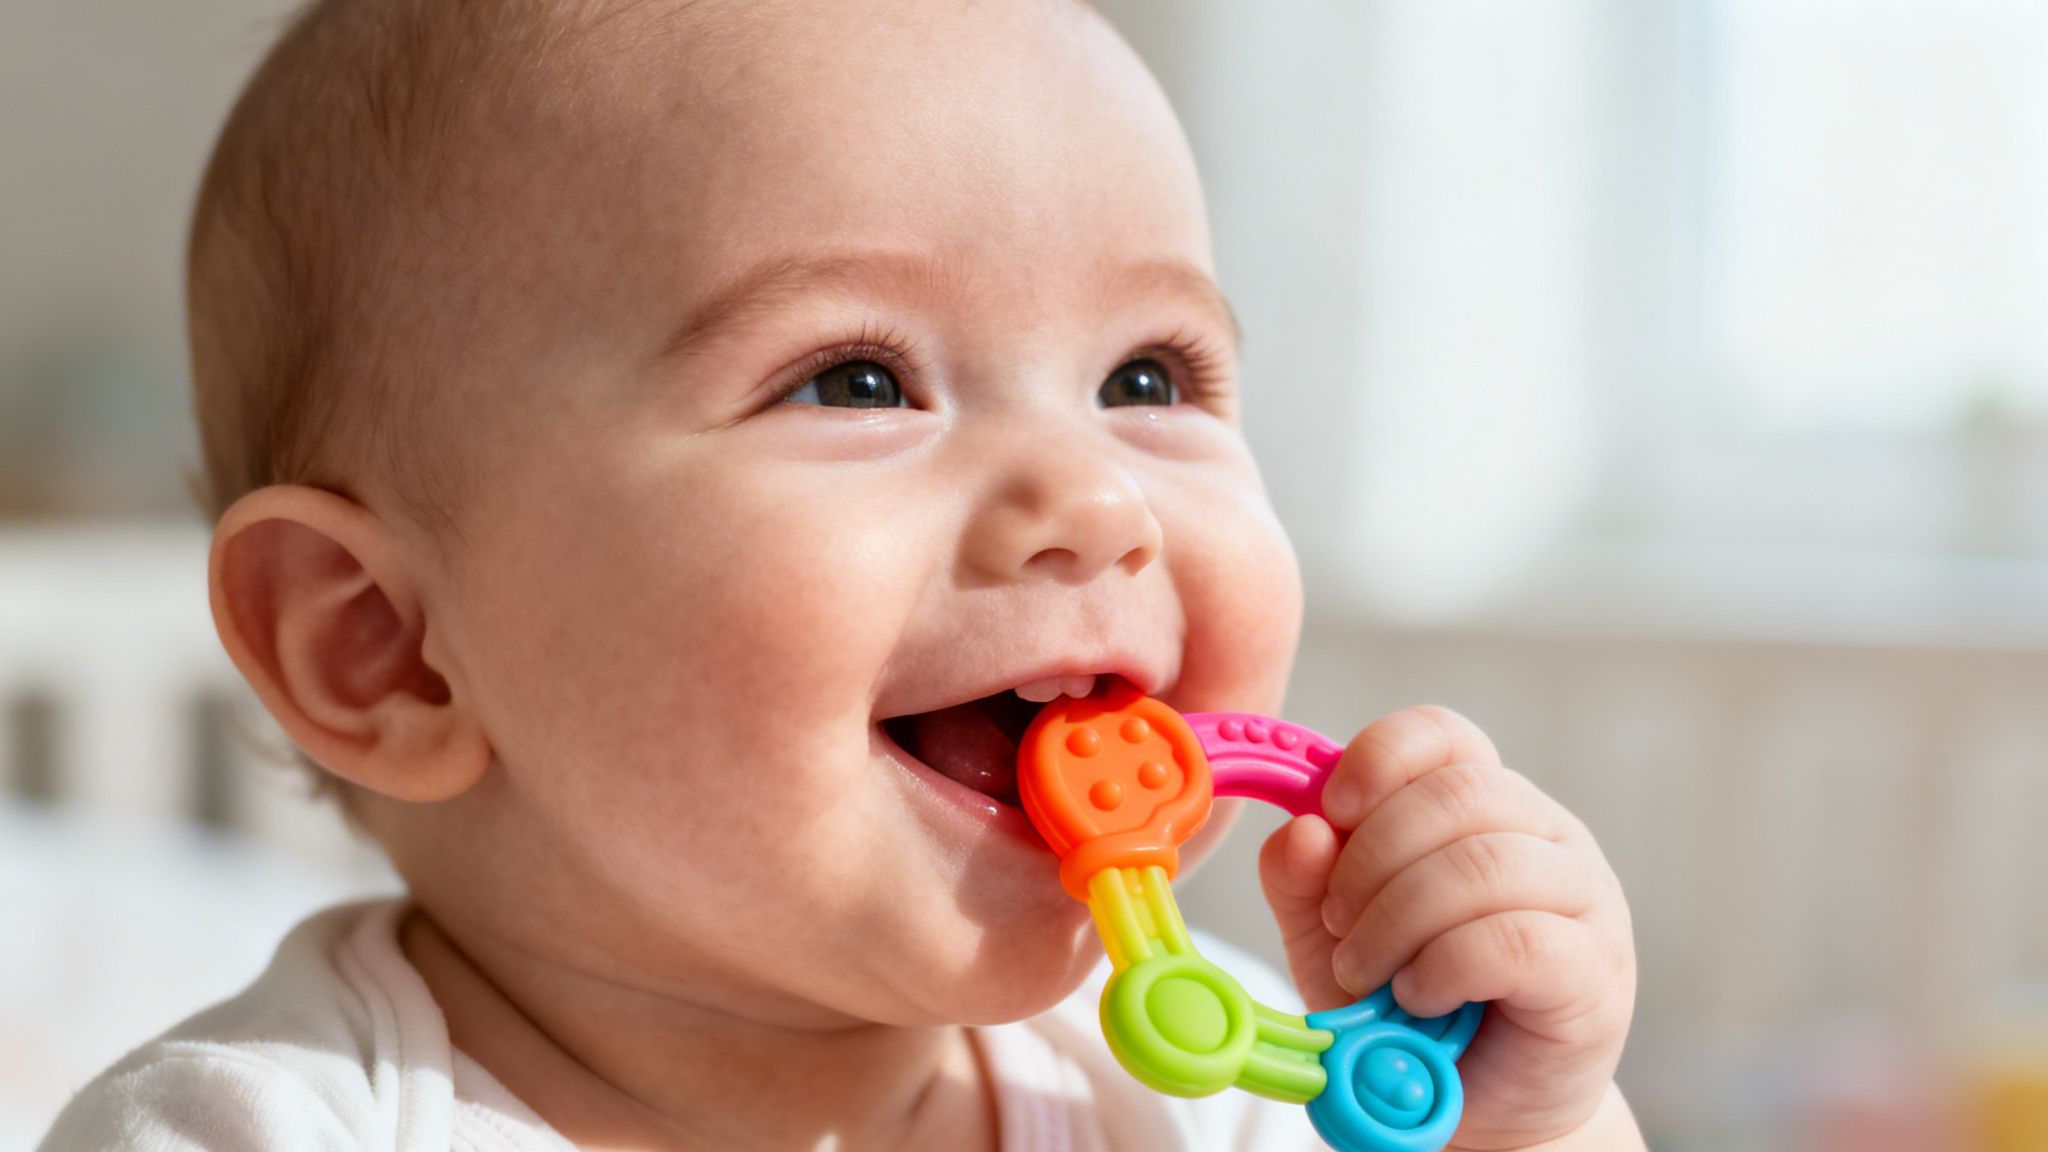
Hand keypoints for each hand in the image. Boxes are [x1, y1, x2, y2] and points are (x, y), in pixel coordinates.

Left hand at [1258, 706, 1635, 1150]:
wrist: (1478, 1110)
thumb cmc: (1410, 1008)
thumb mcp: (1330, 937)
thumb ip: (1304, 882)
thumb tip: (1302, 831)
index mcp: (1482, 804)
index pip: (1442, 735)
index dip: (1380, 757)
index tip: (1332, 808)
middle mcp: (1544, 834)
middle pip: (1457, 794)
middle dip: (1372, 859)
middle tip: (1335, 923)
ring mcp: (1582, 897)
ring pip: (1484, 863)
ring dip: (1397, 919)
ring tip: (1363, 973)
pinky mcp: (1595, 970)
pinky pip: (1513, 939)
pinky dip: (1444, 966)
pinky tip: (1418, 996)